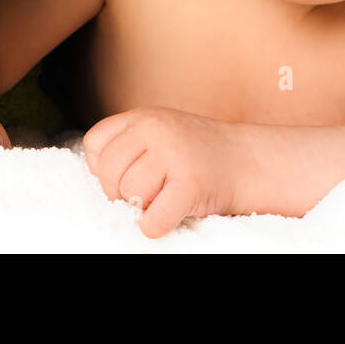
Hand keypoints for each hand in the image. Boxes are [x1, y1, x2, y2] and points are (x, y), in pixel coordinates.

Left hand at [82, 106, 247, 238]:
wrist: (249, 162)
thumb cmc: (197, 156)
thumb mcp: (159, 136)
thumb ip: (128, 149)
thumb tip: (98, 192)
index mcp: (143, 117)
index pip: (95, 145)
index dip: (106, 169)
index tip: (130, 174)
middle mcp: (156, 128)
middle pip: (108, 173)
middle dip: (121, 192)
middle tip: (149, 193)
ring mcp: (174, 153)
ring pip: (130, 194)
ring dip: (144, 207)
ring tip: (167, 197)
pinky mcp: (191, 183)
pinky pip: (153, 219)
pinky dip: (156, 226)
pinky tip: (172, 214)